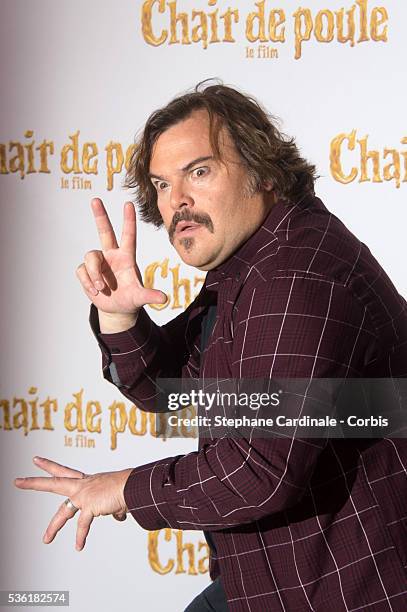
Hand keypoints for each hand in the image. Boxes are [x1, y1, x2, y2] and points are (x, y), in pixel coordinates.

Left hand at [14, 457, 133, 550]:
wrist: (135, 486)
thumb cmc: (129, 488)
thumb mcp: (116, 497)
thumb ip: (113, 507)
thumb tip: (118, 517)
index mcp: (88, 481)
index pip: (65, 472)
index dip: (49, 466)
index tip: (36, 460)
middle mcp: (83, 485)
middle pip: (53, 483)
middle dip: (34, 483)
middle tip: (17, 481)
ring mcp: (85, 494)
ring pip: (63, 511)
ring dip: (53, 527)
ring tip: (45, 540)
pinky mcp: (90, 505)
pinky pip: (83, 525)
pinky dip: (82, 536)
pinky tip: (79, 546)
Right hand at [76, 198, 166, 328]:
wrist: (115, 310)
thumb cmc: (130, 299)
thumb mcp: (140, 298)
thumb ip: (150, 296)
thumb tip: (164, 299)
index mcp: (126, 257)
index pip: (128, 235)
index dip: (128, 220)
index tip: (129, 204)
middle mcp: (111, 255)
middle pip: (105, 231)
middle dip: (100, 215)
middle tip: (95, 199)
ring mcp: (98, 262)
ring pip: (90, 256)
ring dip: (94, 274)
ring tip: (102, 288)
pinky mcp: (86, 271)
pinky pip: (82, 271)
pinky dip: (88, 282)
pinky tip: (95, 291)